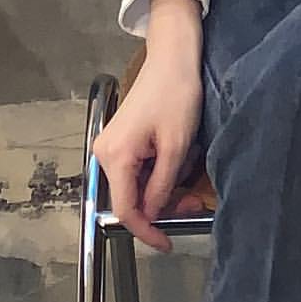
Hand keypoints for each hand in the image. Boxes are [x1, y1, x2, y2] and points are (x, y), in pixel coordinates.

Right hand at [91, 52, 206, 252]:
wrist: (173, 57)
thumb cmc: (175, 94)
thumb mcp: (176, 145)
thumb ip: (162, 185)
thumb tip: (154, 214)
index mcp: (115, 156)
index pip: (125, 209)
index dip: (147, 231)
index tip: (167, 244)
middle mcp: (106, 153)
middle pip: (131, 198)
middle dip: (162, 208)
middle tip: (194, 205)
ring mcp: (113, 146)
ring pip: (137, 186)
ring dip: (163, 192)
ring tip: (192, 188)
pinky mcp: (123, 140)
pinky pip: (138, 170)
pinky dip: (159, 176)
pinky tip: (179, 168)